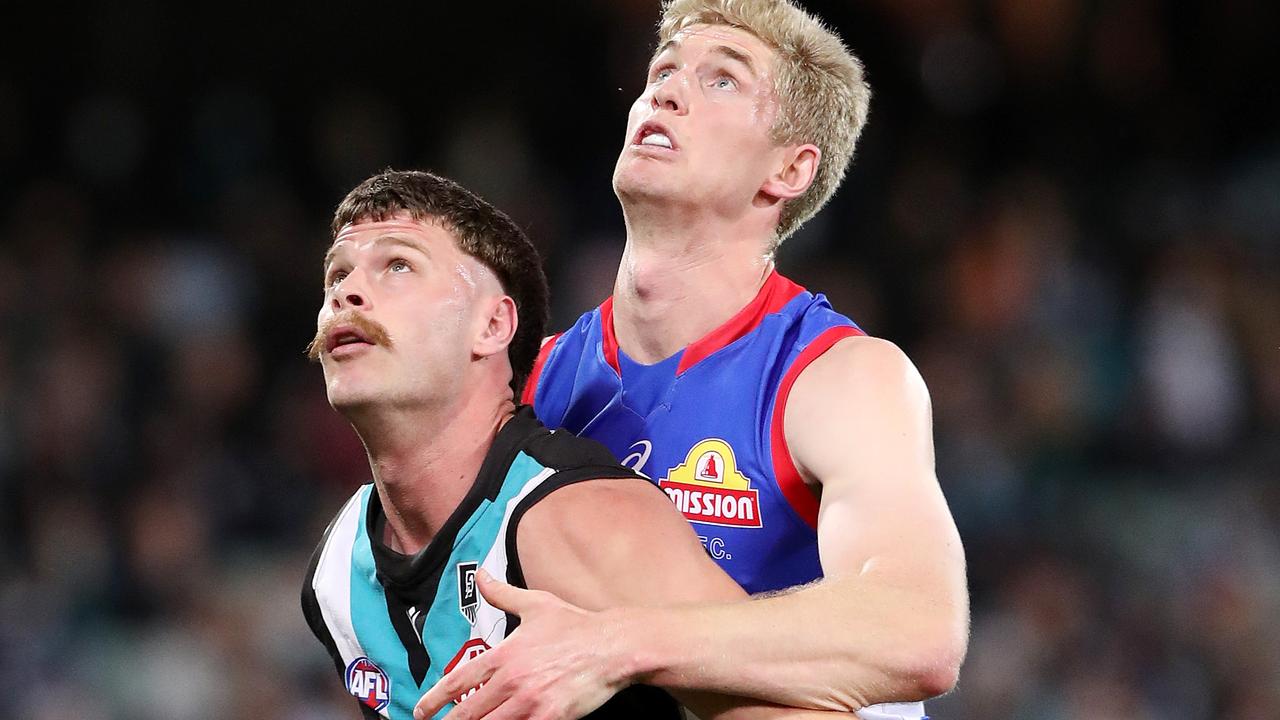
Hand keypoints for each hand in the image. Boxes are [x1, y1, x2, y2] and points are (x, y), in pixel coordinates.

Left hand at [414, 569, 632, 719]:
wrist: (613, 648)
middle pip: (468, 712)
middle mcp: (512, 680)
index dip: (434, 699)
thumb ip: (502, 595)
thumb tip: (481, 575)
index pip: (459, 680)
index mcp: (505, 654)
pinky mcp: (549, 718)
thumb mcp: (536, 604)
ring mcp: (530, 702)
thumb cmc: (576, 626)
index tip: (422, 710)